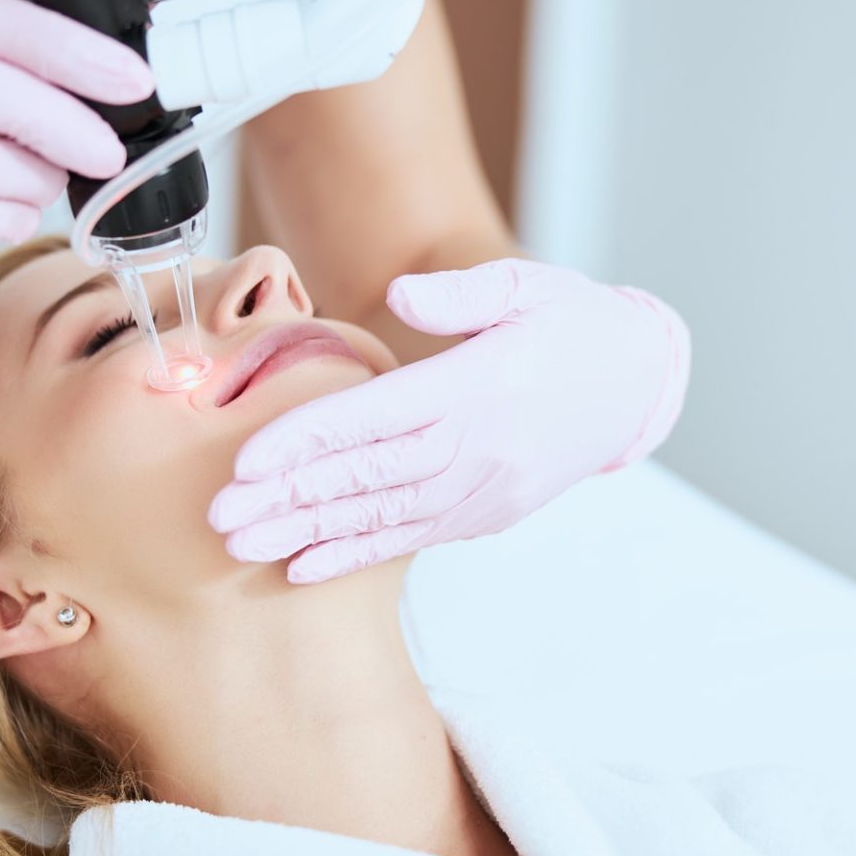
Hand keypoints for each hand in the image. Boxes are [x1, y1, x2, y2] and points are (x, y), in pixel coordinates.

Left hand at [207, 258, 689, 582]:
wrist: (636, 384)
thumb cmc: (568, 323)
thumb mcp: (525, 287)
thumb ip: (461, 293)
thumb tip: (402, 294)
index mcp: (481, 384)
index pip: (379, 416)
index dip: (310, 440)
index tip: (246, 460)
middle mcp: (482, 445)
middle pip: (370, 476)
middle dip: (290, 499)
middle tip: (219, 517)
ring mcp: (487, 487)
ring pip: (386, 516)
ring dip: (310, 534)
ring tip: (243, 548)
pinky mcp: (490, 513)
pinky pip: (415, 538)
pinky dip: (359, 554)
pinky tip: (305, 567)